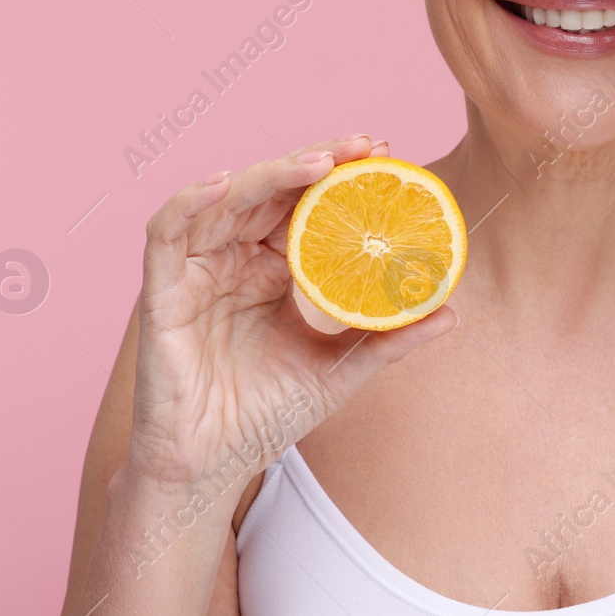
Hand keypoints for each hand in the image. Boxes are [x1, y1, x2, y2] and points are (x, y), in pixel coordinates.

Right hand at [124, 135, 456, 493]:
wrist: (215, 469)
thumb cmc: (267, 416)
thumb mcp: (341, 371)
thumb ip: (390, 339)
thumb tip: (452, 312)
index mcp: (273, 270)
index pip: (306, 206)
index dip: (340, 177)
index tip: (383, 155)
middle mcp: (234, 259)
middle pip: (272, 191)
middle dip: (317, 162)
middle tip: (363, 146)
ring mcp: (197, 271)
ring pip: (227, 200)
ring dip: (270, 173)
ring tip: (318, 163)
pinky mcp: (162, 292)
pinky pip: (165, 234)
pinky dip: (189, 202)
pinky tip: (224, 184)